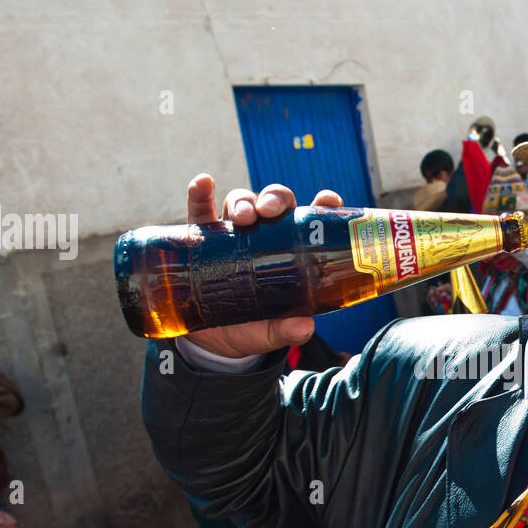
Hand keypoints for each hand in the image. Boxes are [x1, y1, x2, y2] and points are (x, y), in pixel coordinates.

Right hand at [182, 174, 342, 358]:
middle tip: (271, 212)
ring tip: (242, 217)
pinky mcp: (201, 238)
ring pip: (241, 202)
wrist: (206, 343)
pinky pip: (200, 210)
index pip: (310, 221)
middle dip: (275, 199)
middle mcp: (263, 236)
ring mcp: (231, 234)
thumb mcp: (268, 334)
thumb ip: (285, 330)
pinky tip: (202, 184)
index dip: (321, 205)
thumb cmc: (247, 329)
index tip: (327, 199)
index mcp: (289, 252)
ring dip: (244, 202)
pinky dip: (200, 193)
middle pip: (274, 203)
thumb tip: (305, 327)